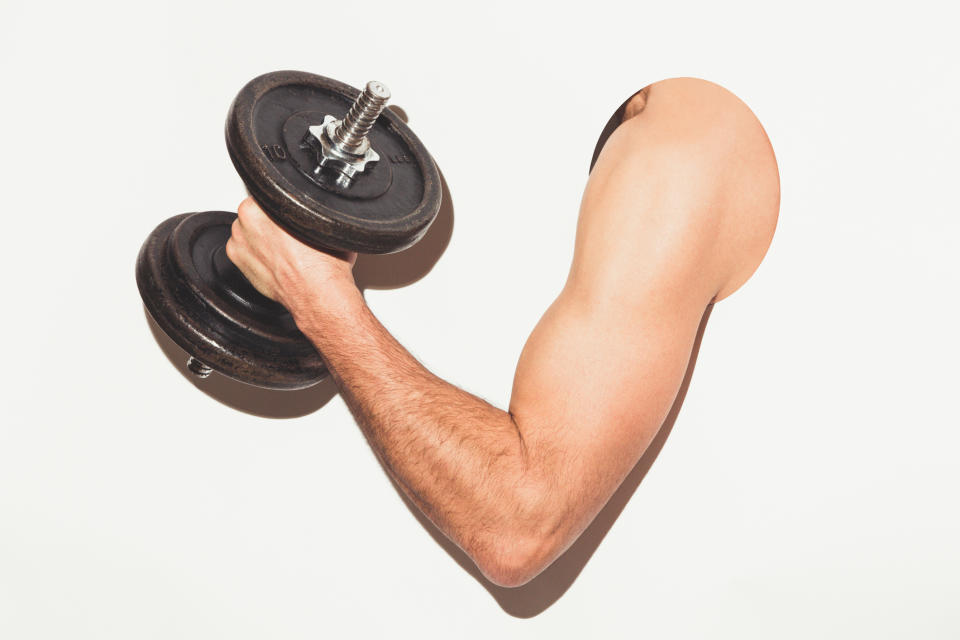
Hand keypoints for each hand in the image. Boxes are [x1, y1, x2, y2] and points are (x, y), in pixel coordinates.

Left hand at [226, 197, 357, 312]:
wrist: (319, 294)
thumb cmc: (324, 263)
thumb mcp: (326, 221)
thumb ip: (312, 209)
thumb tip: (314, 208)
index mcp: (264, 203)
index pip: (269, 191)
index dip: (283, 203)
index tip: (292, 214)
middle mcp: (246, 220)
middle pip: (255, 210)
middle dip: (269, 220)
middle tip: (289, 233)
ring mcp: (239, 242)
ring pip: (248, 230)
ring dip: (261, 236)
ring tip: (284, 249)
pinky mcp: (238, 262)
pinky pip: (243, 250)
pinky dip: (256, 254)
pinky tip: (275, 260)